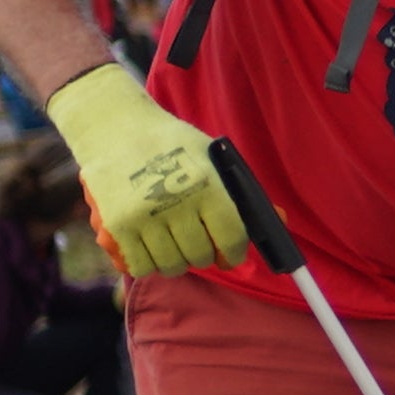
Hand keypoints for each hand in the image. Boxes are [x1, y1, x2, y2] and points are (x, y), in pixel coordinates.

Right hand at [46, 59, 247, 282]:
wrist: (115, 128)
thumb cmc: (171, 143)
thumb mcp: (211, 158)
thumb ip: (241, 193)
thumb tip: (280, 220)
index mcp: (206, 185)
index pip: (231, 238)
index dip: (235, 253)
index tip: (230, 256)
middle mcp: (176, 204)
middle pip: (201, 256)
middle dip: (206, 255)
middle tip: (200, 245)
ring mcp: (143, 217)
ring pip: (172, 266)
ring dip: (178, 262)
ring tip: (176, 245)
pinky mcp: (117, 227)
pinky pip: (141, 266)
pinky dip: (150, 264)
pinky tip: (152, 248)